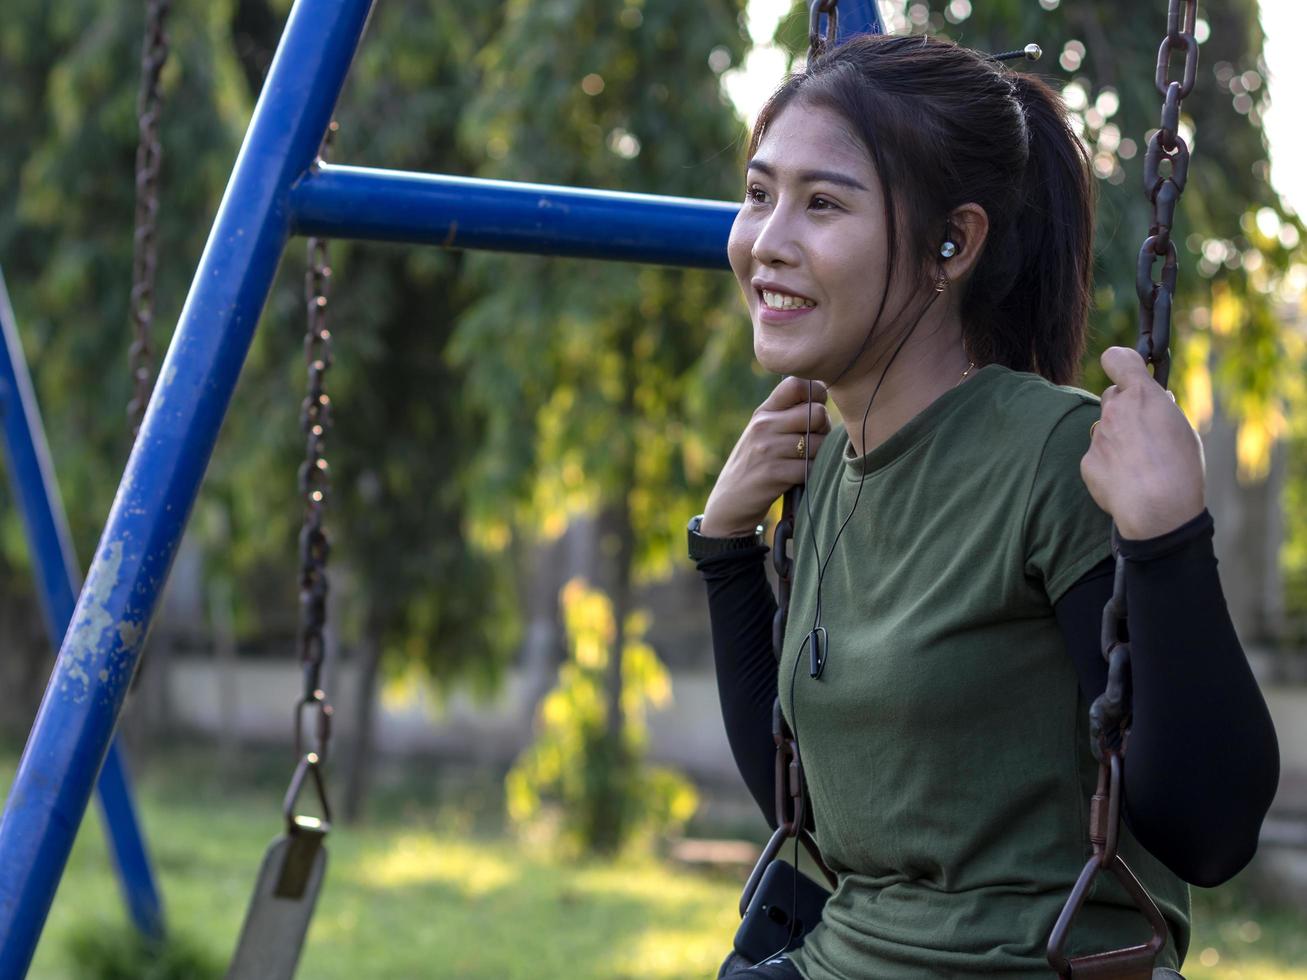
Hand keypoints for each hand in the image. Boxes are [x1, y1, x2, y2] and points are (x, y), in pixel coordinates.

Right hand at [700, 377, 831, 536]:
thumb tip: (823, 403)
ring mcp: (767, 449)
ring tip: (804, 463)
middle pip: (816, 413)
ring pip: (818, 443)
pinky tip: (800, 479)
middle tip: (814, 442)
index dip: (816, 394)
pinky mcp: (772, 473)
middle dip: (823, 429)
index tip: (817, 409)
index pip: (796, 384)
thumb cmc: (755, 466)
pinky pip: (810, 467)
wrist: (729, 504)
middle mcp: (763, 426)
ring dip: (819, 456)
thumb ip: (786, 416)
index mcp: (763, 412)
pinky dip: (811, 474)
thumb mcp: (762, 434)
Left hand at [1081, 346, 1205, 539]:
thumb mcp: (1184, 430)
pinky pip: (1097, 456)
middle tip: (1145, 431)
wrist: (1158, 510)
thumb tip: (1156, 401)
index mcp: (1142, 396)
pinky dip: (1109, 465)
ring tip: (1141, 463)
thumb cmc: (1181, 469)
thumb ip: (1163, 411)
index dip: (1120, 361)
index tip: (1125, 367)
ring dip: (1118, 438)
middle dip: (1124, 407)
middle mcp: (1115, 410)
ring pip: (1105, 428)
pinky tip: (1127, 481)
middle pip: (1112, 397)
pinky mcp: (1087, 461)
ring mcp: (1098, 436)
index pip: (1117, 359)